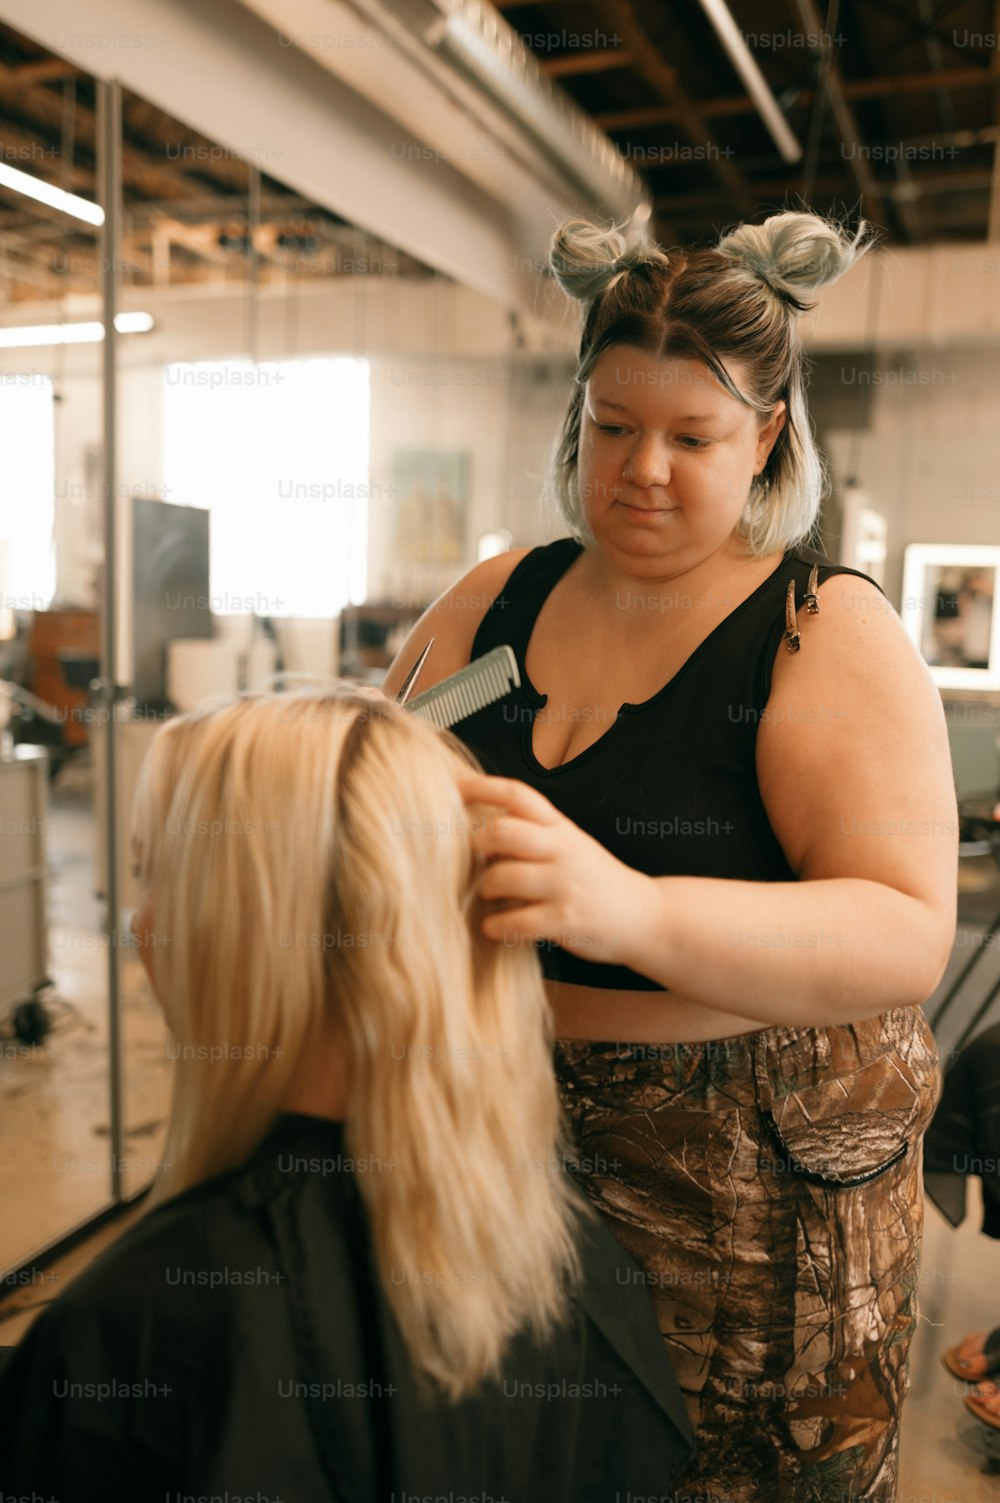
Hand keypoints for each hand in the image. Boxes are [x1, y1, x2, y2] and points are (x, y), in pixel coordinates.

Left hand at [457, 773, 656, 969]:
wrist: (645, 916)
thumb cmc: (596, 881)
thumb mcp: (572, 844)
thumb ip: (534, 833)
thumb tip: (476, 830)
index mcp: (561, 827)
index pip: (519, 795)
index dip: (483, 787)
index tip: (454, 789)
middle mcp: (563, 849)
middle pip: (503, 831)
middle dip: (477, 844)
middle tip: (471, 860)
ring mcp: (566, 884)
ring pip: (504, 876)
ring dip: (484, 888)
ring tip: (487, 896)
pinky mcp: (567, 920)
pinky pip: (516, 921)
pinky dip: (496, 926)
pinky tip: (494, 927)